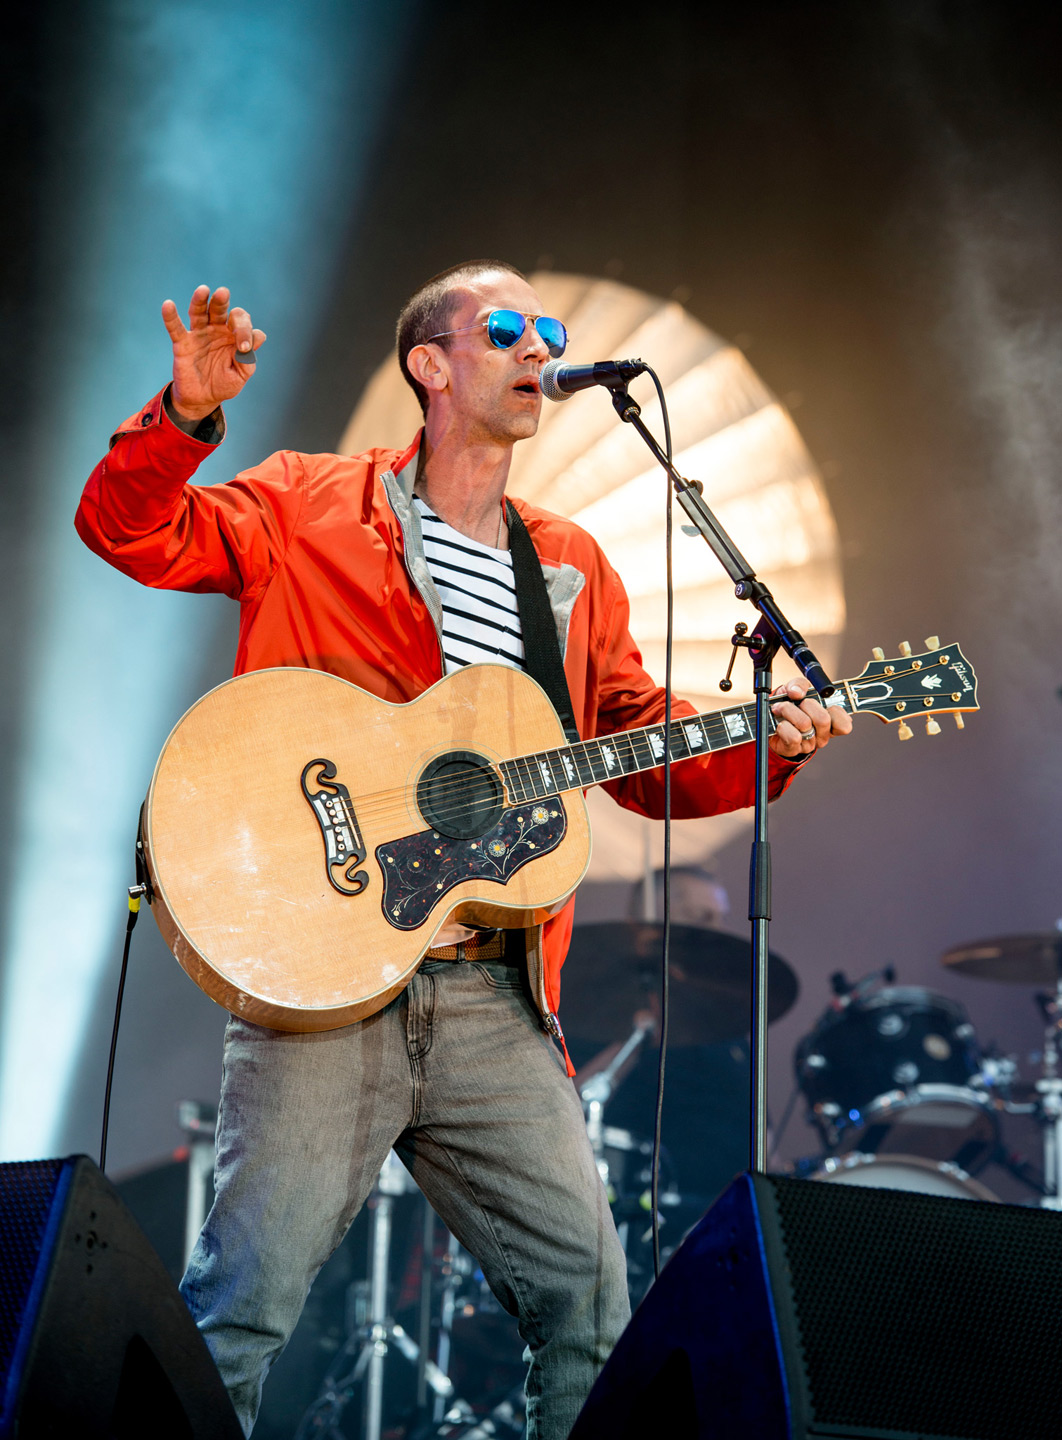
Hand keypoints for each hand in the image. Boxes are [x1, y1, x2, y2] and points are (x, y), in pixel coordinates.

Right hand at [162, 285, 265, 421]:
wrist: (202, 398)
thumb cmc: (224, 383)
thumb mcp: (240, 375)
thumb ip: (248, 360)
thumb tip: (258, 337)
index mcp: (234, 336)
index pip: (241, 323)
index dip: (244, 332)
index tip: (244, 348)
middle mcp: (217, 330)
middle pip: (220, 310)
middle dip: (222, 302)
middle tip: (223, 293)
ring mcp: (199, 335)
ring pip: (199, 313)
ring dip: (200, 301)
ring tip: (203, 290)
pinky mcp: (182, 343)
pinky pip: (175, 328)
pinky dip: (171, 317)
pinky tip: (168, 305)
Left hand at [768, 677, 851, 758]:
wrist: (770, 721)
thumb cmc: (789, 705)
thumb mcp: (795, 689)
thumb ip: (799, 684)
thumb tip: (797, 692)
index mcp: (830, 721)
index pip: (844, 724)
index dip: (835, 711)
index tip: (821, 700)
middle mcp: (822, 735)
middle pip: (823, 719)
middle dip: (806, 704)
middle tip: (796, 702)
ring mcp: (809, 744)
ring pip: (805, 725)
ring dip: (788, 711)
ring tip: (780, 709)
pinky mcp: (794, 749)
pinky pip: (793, 737)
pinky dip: (783, 726)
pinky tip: (779, 724)